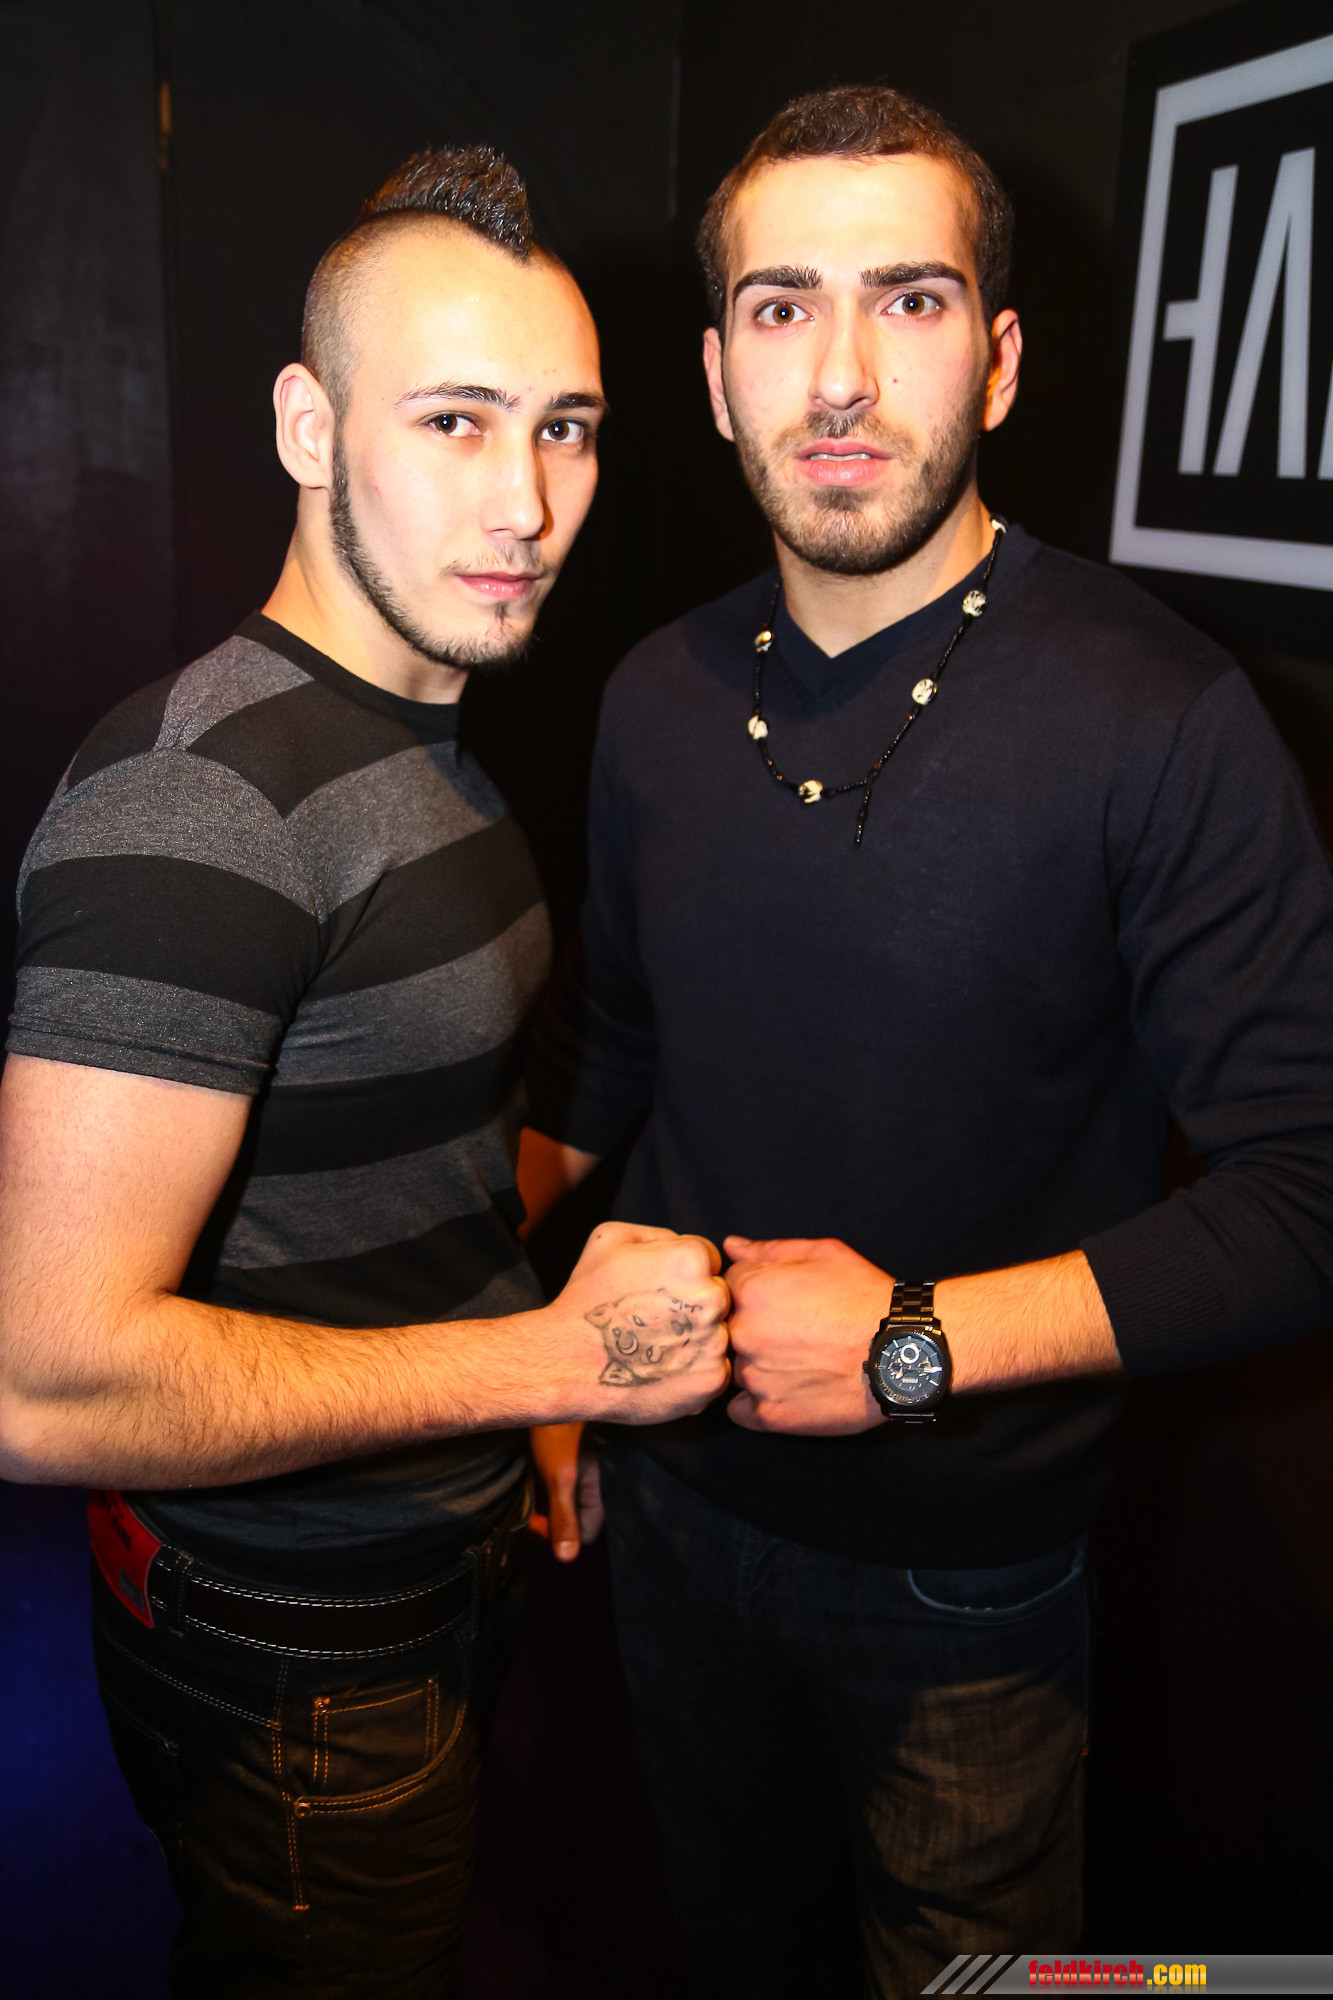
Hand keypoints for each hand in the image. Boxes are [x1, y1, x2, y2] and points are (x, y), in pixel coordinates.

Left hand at [529, 1422, 603, 1560]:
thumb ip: (564, 1517)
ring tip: (518, 1496)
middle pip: (570, 1519)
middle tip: (521, 1513)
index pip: (587, 1533)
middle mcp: (583, 1483)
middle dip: (547, 1523)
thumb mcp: (560, 1477)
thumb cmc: (559, 1433)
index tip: (535, 1524)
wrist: (548, 1390)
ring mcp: (569, 1470)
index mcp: (591, 1491)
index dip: (561, 1538)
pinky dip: (534, 1488)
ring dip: (538, 1506)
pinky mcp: (555, 1458)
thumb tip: (567, 1560)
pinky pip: (546, 1484)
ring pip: (556, 1502)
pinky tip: (520, 1479)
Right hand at [548, 1221, 731, 1423]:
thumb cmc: (586, 1297)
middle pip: (719, 1296)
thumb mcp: (610, 1238)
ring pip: (720, 1333)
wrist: (567, 1361)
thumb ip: (659, 1234)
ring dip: (697, 1338)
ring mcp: (715, 1342)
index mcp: (692, 1259)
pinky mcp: (712, 1380)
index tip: (657, 1289)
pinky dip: (695, 1370)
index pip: (710, 1259)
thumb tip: (684, 1245)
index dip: (682, 1272)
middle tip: (657, 1319)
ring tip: (657, 1345)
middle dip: (695, 1304)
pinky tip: (663, 1368)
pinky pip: (716, 1368)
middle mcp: (712, 1299)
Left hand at [724, 1235, 893, 1433]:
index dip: (753, 1293)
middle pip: (728, 1329)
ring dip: (757, 1365)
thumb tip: (730, 1247)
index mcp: (751, 1289)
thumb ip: (769, 1250)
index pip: (727, 1288)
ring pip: (735, 1369)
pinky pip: (740, 1409)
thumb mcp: (823, 1254)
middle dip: (752, 1329)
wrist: (900, 1352)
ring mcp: (755, 1377)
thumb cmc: (865, 1297)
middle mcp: (743, 1333)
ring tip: (797, 1363)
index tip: (780, 1302)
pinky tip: (787, 1390)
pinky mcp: (769, 1414)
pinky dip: (757, 1401)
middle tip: (792, 1334)